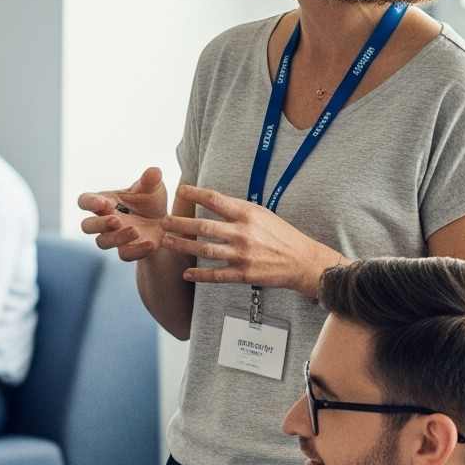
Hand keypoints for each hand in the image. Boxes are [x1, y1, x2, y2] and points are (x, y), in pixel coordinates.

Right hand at [77, 167, 182, 262]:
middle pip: (87, 226)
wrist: (165, 223)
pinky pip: (125, 255)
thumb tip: (154, 171)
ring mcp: (114, 237)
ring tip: (136, 230)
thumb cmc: (150, 201)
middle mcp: (104, 221)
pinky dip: (137, 250)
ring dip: (117, 238)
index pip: (85, 201)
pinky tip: (151, 243)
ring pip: (103, 242)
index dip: (89, 202)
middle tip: (116, 220)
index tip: (102, 203)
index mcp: (104, 201)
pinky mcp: (127, 250)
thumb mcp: (153, 188)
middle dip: (99, 224)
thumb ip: (150, 180)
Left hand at [162, 185, 334, 294]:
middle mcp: (243, 233)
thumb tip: (214, 201)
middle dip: (179, 224)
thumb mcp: (262, 214)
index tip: (180, 190)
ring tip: (166, 242)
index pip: (216, 200)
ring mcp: (242, 254)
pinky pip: (216, 275)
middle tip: (162, 221)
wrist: (302, 261)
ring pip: (205, 250)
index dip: (195, 194)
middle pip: (203, 226)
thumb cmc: (281, 235)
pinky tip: (186, 273)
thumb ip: (239, 210)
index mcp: (248, 214)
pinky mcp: (243, 273)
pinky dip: (199, 274)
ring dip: (182, 246)